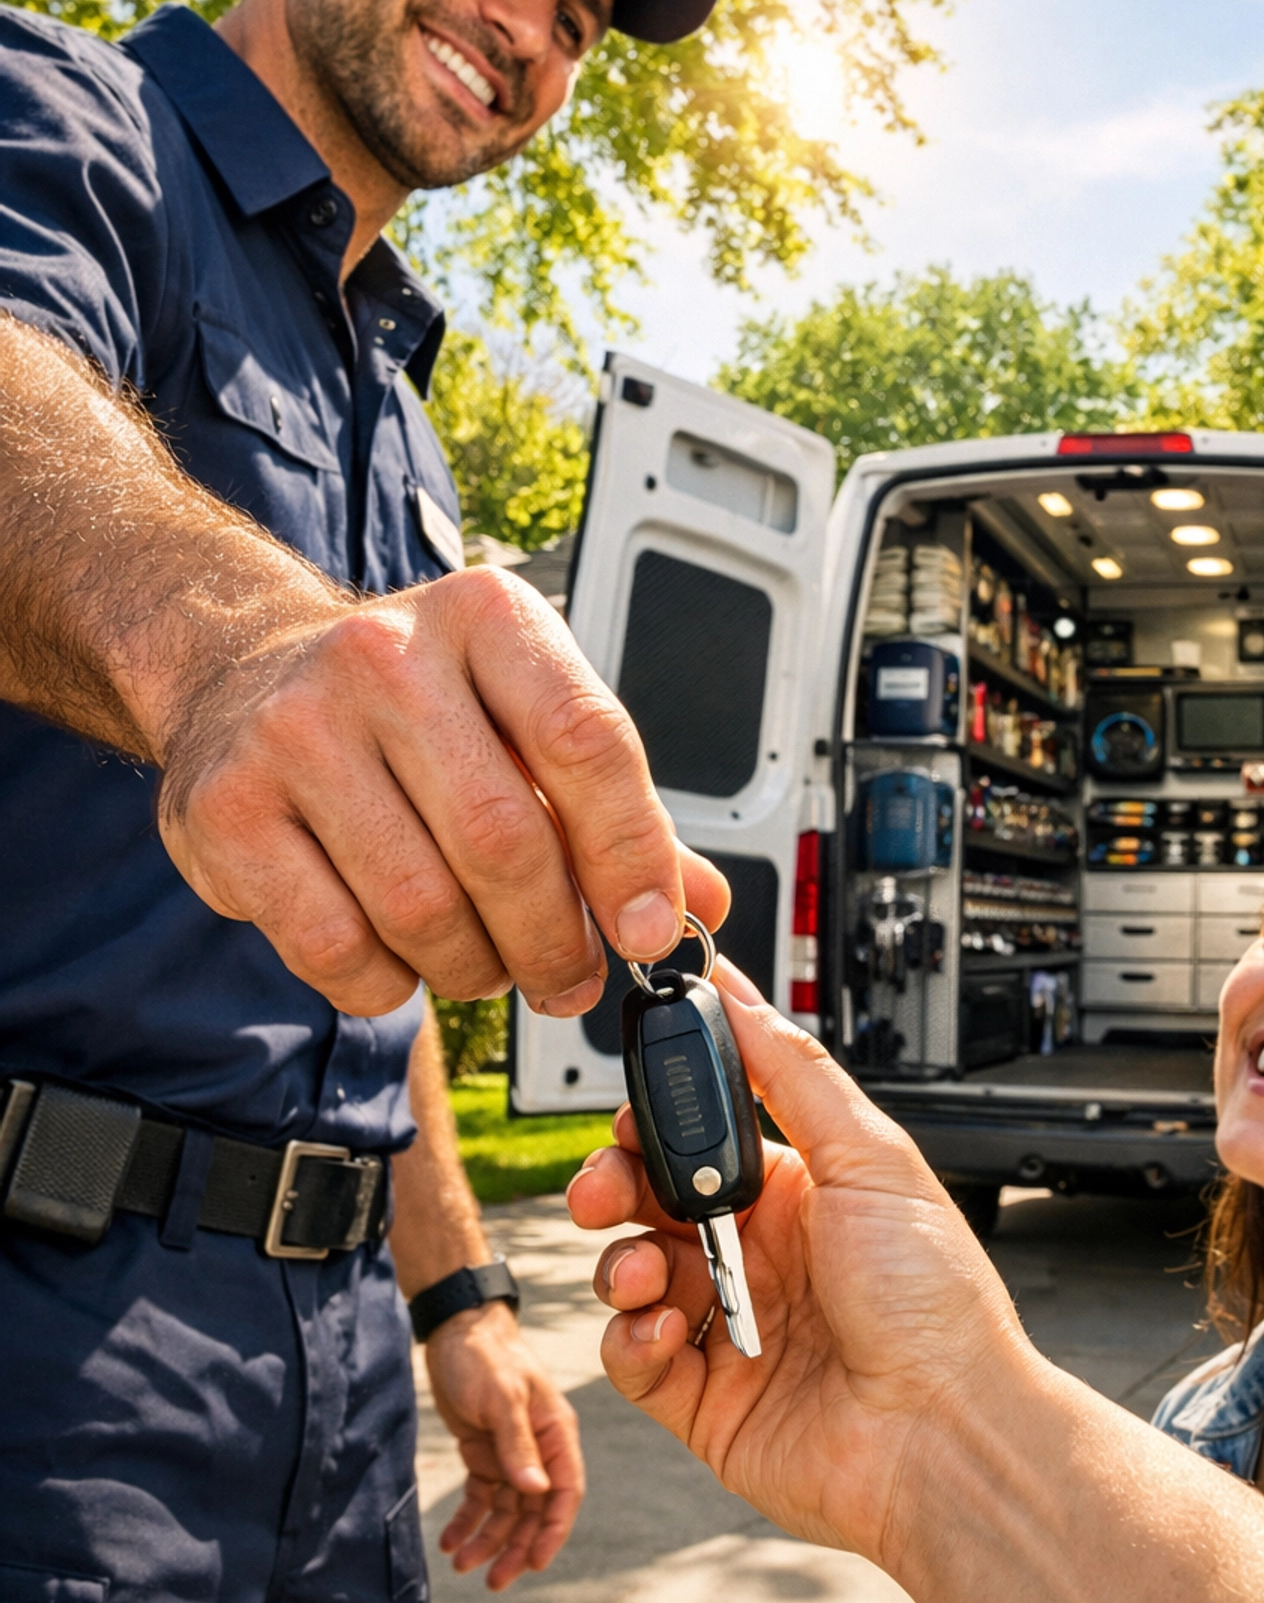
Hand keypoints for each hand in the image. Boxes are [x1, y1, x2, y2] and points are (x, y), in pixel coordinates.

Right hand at [156, 564, 730, 1013]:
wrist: (242, 674)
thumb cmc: (408, 707)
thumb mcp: (522, 716)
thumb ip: (613, 807)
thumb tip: (696, 903)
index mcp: (485, 620)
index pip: (586, 741)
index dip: (631, 854)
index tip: (652, 931)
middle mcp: (385, 658)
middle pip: (503, 841)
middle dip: (554, 939)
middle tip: (570, 976)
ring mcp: (296, 731)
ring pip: (421, 908)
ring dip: (474, 968)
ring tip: (486, 964)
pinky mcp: (228, 811)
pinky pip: (335, 945)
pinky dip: (387, 983)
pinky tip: (400, 959)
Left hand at [424, 1301, 584, 1587]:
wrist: (455, 1328)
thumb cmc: (484, 1355)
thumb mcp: (501, 1396)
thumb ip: (518, 1443)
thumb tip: (537, 1492)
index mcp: (556, 1432)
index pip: (565, 1491)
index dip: (553, 1530)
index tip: (535, 1564)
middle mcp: (539, 1448)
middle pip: (535, 1510)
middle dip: (516, 1547)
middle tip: (493, 1581)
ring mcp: (512, 1452)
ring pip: (506, 1510)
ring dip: (487, 1539)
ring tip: (459, 1563)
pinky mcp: (484, 1452)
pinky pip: (481, 1498)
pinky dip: (467, 1520)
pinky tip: (449, 1539)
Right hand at [566, 962, 1025, 1567]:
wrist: (946, 1436)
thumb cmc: (933, 1303)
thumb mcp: (869, 1157)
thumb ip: (792, 1070)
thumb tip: (737, 991)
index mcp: (799, 1194)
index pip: (701, 1137)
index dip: (659, 1122)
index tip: (634, 1110)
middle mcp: (759, 1256)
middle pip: (651, 1201)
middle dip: (614, 1185)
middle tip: (605, 1189)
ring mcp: (728, 1327)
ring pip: (631, 1272)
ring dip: (622, 1262)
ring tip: (650, 1273)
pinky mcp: (704, 1400)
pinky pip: (631, 1355)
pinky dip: (630, 1337)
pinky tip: (665, 1331)